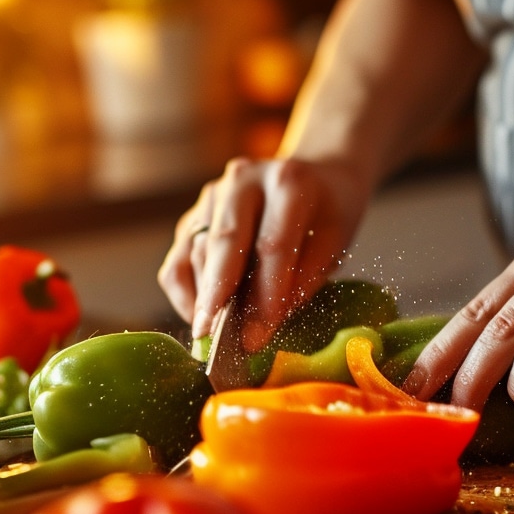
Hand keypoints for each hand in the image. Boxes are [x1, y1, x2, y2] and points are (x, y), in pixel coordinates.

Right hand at [157, 156, 369, 350]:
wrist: (316, 174)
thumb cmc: (328, 213)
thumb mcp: (334, 243)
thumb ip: (303, 279)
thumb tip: (263, 323)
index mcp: (289, 182)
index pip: (272, 244)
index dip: (265, 292)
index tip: (258, 334)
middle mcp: (244, 180)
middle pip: (225, 242)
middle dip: (220, 296)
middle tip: (216, 339)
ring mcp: (213, 195)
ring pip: (197, 252)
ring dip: (203, 299)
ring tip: (212, 337)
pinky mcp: (194, 215)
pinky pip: (178, 260)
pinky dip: (185, 293)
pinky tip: (200, 318)